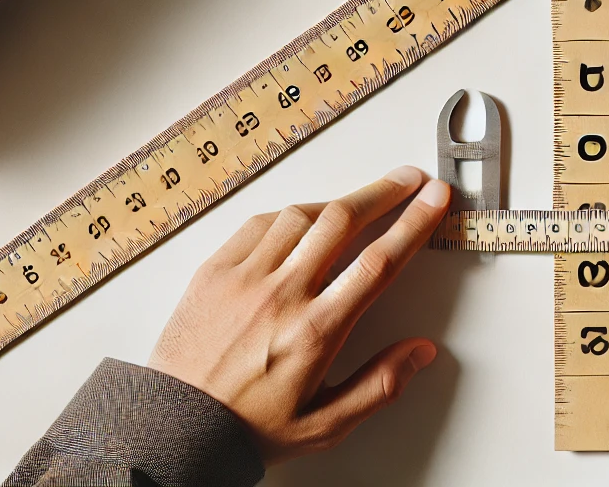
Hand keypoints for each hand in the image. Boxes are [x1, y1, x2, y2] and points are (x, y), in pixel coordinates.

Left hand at [149, 165, 451, 464]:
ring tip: (362, 198)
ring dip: (339, 200)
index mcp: (314, 332)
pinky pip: (259, 224)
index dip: (414, 223)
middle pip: (343, 222)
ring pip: (301, 216)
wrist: (175, 428)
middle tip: (408, 180)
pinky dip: (290, 213)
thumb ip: (379, 386)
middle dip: (384, 193)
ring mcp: (244, 278)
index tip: (433, 200)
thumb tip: (419, 353)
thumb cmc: (246, 427)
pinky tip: (305, 217)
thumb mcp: (325, 424)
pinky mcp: (215, 271)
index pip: (378, 263)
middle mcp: (281, 295)